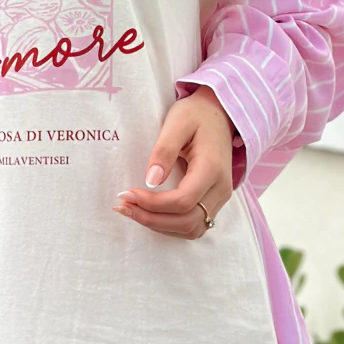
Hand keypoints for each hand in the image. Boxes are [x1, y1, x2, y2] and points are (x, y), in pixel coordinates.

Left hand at [114, 85, 234, 239]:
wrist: (219, 115)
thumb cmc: (196, 115)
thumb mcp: (177, 122)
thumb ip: (164, 150)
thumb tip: (151, 181)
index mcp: (212, 168)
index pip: (183, 200)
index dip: (152, 203)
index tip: (127, 193)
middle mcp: (221, 188)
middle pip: (187, 221)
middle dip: (151, 218)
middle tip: (123, 206)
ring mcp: (220, 197)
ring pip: (191, 229)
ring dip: (160, 225)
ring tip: (132, 211)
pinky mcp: (214, 201)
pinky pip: (194, 225)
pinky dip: (171, 225)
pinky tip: (150, 213)